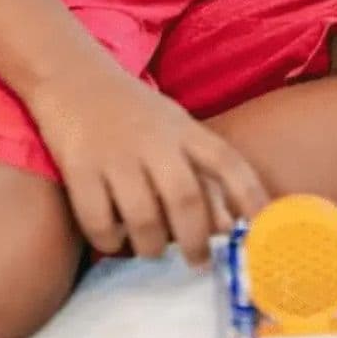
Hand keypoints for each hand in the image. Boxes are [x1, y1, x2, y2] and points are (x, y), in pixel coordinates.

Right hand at [31, 67, 268, 267]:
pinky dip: (109, 241)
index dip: (250, 196)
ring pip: (144, 218)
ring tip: (153, 250)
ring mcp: (115, 154)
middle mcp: (154, 140)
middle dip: (196, 239)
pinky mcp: (79, 167)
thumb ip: (200, 172)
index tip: (264, 230)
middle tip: (199, 261)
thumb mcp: (174, 129)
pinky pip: (98, 221)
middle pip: (186, 198)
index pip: (227, 162)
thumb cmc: (133, 111)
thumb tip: (227, 226)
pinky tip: (114, 238)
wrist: (72, 76)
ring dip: (152, 246)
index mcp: (183, 129)